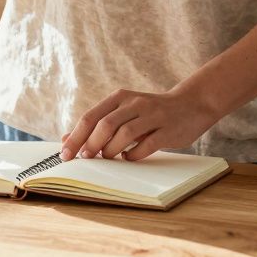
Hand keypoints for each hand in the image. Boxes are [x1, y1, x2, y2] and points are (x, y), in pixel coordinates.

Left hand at [61, 87, 218, 161]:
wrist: (192, 103)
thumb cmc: (151, 111)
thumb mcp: (123, 111)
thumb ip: (98, 123)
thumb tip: (66, 138)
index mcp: (120, 97)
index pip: (91, 117)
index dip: (76, 136)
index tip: (65, 154)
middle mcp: (135, 103)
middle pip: (105, 124)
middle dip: (91, 144)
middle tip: (84, 158)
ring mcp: (153, 116)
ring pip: (124, 134)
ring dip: (111, 150)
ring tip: (107, 158)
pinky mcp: (167, 130)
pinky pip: (147, 145)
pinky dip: (133, 155)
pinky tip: (128, 158)